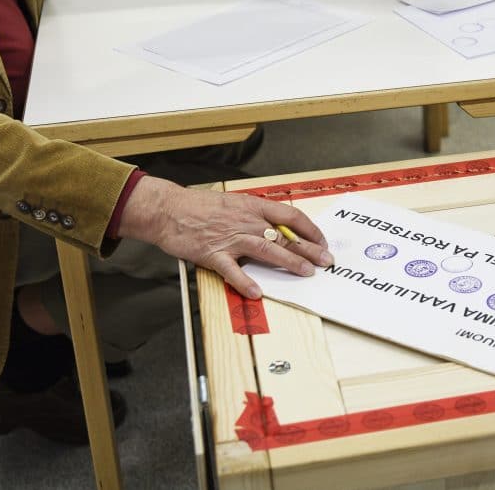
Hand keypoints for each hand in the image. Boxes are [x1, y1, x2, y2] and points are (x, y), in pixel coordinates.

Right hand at [118, 176, 331, 298]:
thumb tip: (280, 228)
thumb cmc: (200, 206)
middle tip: (325, 261)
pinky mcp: (213, 254)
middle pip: (285, 234)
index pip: (290, 215)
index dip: (310, 229)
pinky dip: (245, 282)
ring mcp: (230, 238)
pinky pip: (232, 270)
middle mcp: (246, 220)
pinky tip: (258, 293)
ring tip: (306, 272)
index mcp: (253, 206)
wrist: (168, 209)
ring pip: (267, 249)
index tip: (322, 241)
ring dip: (289, 261)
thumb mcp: (235, 203)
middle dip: (309, 249)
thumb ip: (257, 214)